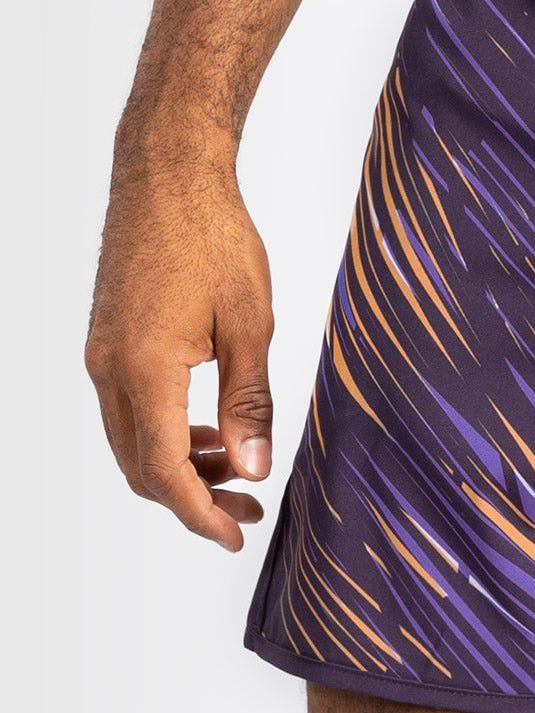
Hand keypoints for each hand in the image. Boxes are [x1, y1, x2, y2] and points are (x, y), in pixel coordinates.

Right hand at [86, 150, 274, 551]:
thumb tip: (254, 468)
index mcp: (145, 369)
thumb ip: (249, 403)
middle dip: (193, 499)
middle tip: (249, 508)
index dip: (200, 514)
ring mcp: (101, 355)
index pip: (165, 471)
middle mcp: (109, 369)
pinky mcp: (107, 341)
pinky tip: (211, 430)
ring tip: (237, 471)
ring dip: (180, 468)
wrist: (167, 176)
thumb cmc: (215, 238)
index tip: (236, 536)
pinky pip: (129, 410)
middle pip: (141, 467)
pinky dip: (167, 434)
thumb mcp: (251, 324)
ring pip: (132, 441)